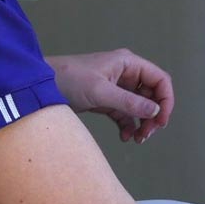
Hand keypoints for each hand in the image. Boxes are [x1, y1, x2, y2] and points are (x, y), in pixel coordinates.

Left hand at [46, 49, 174, 142]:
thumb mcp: (100, 92)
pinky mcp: (106, 100)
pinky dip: (128, 125)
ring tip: (138, 139)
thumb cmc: (68, 80)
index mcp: (129, 64)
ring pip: (140, 106)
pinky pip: (125, 114)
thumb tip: (156, 112)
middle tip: (148, 134)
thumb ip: (129, 103)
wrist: (38, 86)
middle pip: (152, 95)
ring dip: (143, 123)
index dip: (166, 100)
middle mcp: (126, 74)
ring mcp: (116, 88)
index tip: (162, 121)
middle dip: (154, 115)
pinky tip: (125, 137)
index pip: (159, 80)